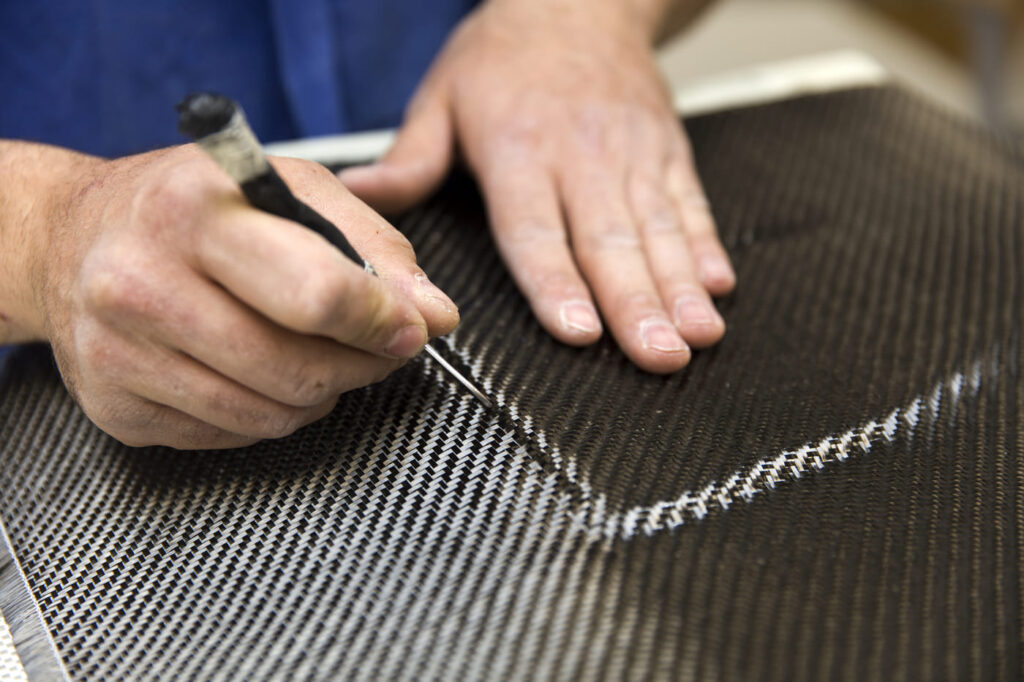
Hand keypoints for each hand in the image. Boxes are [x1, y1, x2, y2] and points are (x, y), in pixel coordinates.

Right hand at [18, 144, 457, 448]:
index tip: (412, 327)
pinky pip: (231, 436)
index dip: (384, 322)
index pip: (318, 294)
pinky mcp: (115, 408)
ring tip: (319, 356)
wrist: (71, 240)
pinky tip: (261, 373)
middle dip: (361, 365)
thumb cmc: (196, 207)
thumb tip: (438, 316)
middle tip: (379, 347)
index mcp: (196, 209)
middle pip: (298, 369)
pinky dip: (270, 413)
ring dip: (321, 394)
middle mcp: (142, 281)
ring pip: (270, 415)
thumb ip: (375, 248)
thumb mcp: (290, 190)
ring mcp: (119, 352)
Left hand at [339, 0, 734, 372]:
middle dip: (638, 306)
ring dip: (681, 288)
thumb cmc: (506, 53)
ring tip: (696, 337)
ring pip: (660, 231)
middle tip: (657, 357)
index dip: (558, 284)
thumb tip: (358, 197)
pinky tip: (720, 287)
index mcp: (520, 150)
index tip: (580, 332)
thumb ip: (409, 157)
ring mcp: (633, 155)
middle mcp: (583, 157)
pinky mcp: (668, 152)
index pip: (537, 231)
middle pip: (610, 242)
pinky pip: (691, 204)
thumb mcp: (442, 94)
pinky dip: (707, 247)